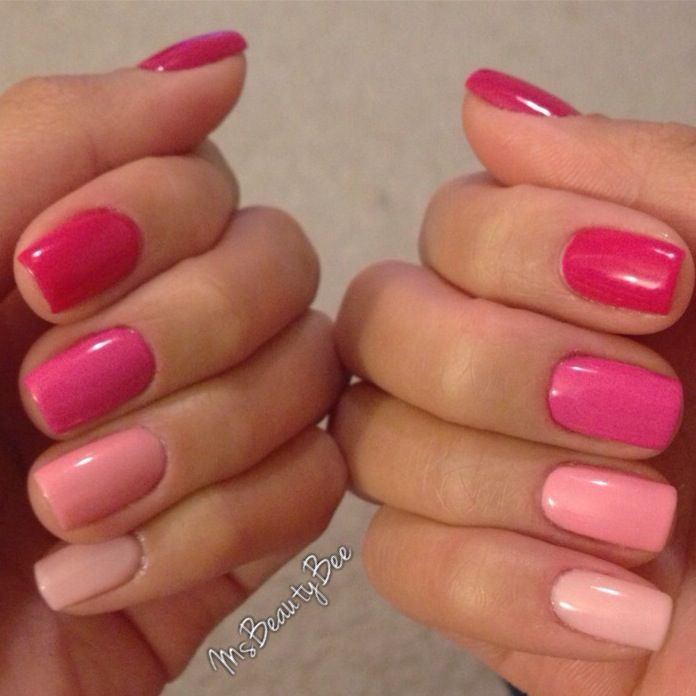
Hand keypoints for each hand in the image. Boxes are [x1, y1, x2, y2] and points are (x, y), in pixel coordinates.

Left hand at [0, 32, 344, 694]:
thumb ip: (60, 137)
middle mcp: (170, 329)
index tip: (41, 278)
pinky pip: (314, 490)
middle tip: (58, 397)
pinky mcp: (248, 526)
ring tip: (69, 507)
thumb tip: (220, 65)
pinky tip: (98, 572)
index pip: (206, 176)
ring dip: (196, 444)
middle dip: (188, 331)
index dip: (157, 213)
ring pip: (314, 378)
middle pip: (285, 266)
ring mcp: (221, 427)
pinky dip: (213, 532)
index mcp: (91, 257)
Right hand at [332, 69, 695, 694]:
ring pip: (368, 443)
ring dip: (502, 483)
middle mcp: (511, 374)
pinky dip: (498, 583)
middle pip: (377, 327)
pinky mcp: (473, 585)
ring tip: (642, 519)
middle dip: (491, 367)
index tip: (655, 284)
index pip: (449, 225)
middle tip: (636, 407)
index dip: (513, 246)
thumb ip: (643, 169)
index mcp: (577, 291)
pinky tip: (613, 605)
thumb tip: (488, 105)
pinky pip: (393, 561)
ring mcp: (480, 479)